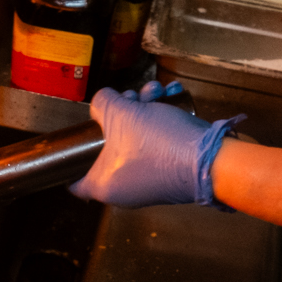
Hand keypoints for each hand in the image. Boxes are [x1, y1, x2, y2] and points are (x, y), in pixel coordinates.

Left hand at [71, 83, 245, 207]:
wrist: (212, 159)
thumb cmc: (160, 143)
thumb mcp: (121, 114)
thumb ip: (102, 103)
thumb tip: (102, 102)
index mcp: (105, 185)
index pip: (73, 179)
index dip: (68, 157)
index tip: (75, 136)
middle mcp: (124, 189)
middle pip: (107, 146)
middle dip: (119, 114)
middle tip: (129, 97)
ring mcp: (147, 181)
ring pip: (134, 139)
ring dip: (142, 110)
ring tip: (155, 92)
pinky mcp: (168, 172)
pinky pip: (154, 144)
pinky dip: (158, 121)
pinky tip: (169, 97)